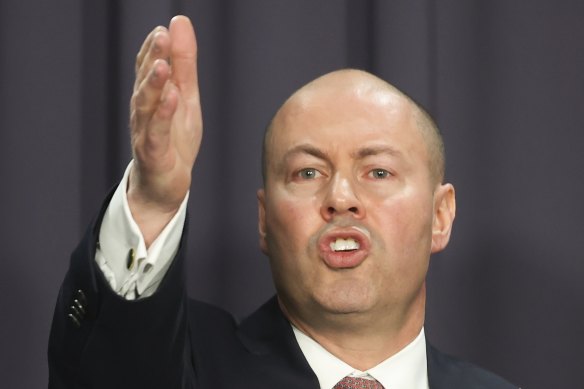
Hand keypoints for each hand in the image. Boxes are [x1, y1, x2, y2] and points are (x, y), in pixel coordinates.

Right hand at [127, 16, 201, 245]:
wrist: (165, 184)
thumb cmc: (174, 139)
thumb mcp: (185, 97)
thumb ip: (183, 63)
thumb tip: (180, 23)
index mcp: (152, 95)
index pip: (148, 64)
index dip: (155, 47)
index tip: (165, 28)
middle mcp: (144, 110)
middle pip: (146, 80)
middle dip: (153, 58)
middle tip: (162, 36)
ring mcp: (145, 131)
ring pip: (145, 105)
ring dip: (153, 84)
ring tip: (162, 66)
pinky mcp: (153, 152)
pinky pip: (156, 132)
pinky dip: (162, 115)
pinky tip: (171, 99)